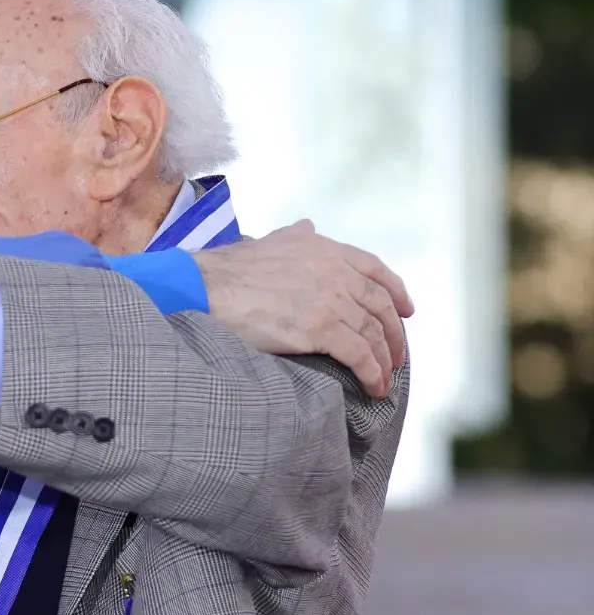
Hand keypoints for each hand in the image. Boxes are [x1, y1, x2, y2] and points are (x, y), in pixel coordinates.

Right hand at [194, 221, 414, 397]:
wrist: (208, 288)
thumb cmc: (228, 269)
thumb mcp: (270, 240)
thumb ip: (295, 236)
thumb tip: (307, 227)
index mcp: (325, 249)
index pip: (375, 270)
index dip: (396, 292)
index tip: (406, 310)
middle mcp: (335, 272)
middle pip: (380, 306)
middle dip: (395, 334)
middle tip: (398, 355)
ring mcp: (331, 300)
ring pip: (374, 334)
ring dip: (385, 360)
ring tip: (385, 378)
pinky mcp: (322, 329)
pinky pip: (360, 355)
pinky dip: (373, 373)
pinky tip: (374, 387)